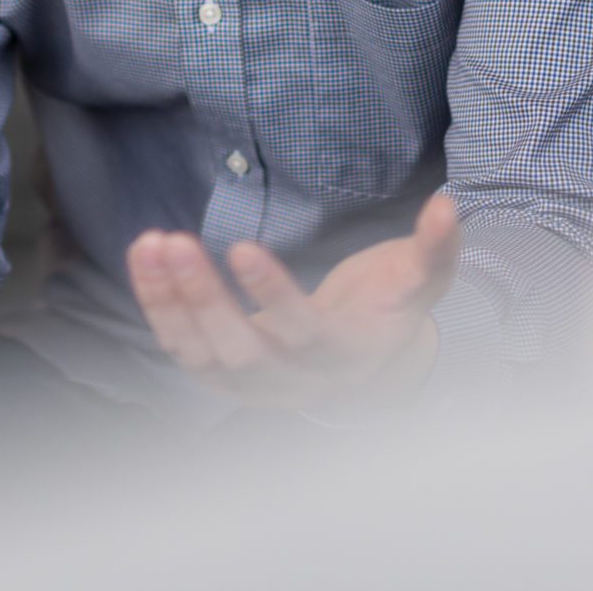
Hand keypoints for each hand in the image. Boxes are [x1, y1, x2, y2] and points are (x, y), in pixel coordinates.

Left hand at [127, 191, 459, 412]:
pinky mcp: (225, 376)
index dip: (272, 295)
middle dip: (204, 298)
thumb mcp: (421, 278)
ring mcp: (257, 386)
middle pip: (242, 352)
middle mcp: (298, 382)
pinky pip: (184, 349)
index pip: (305, 334)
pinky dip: (160, 307)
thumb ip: (435, 247)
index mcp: (348, 357)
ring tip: (151, 244)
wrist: (364, 354)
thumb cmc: (390, 305)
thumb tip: (447, 205)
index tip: (241, 246)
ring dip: (170, 302)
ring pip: (204, 357)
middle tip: (175, 241)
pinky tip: (145, 259)